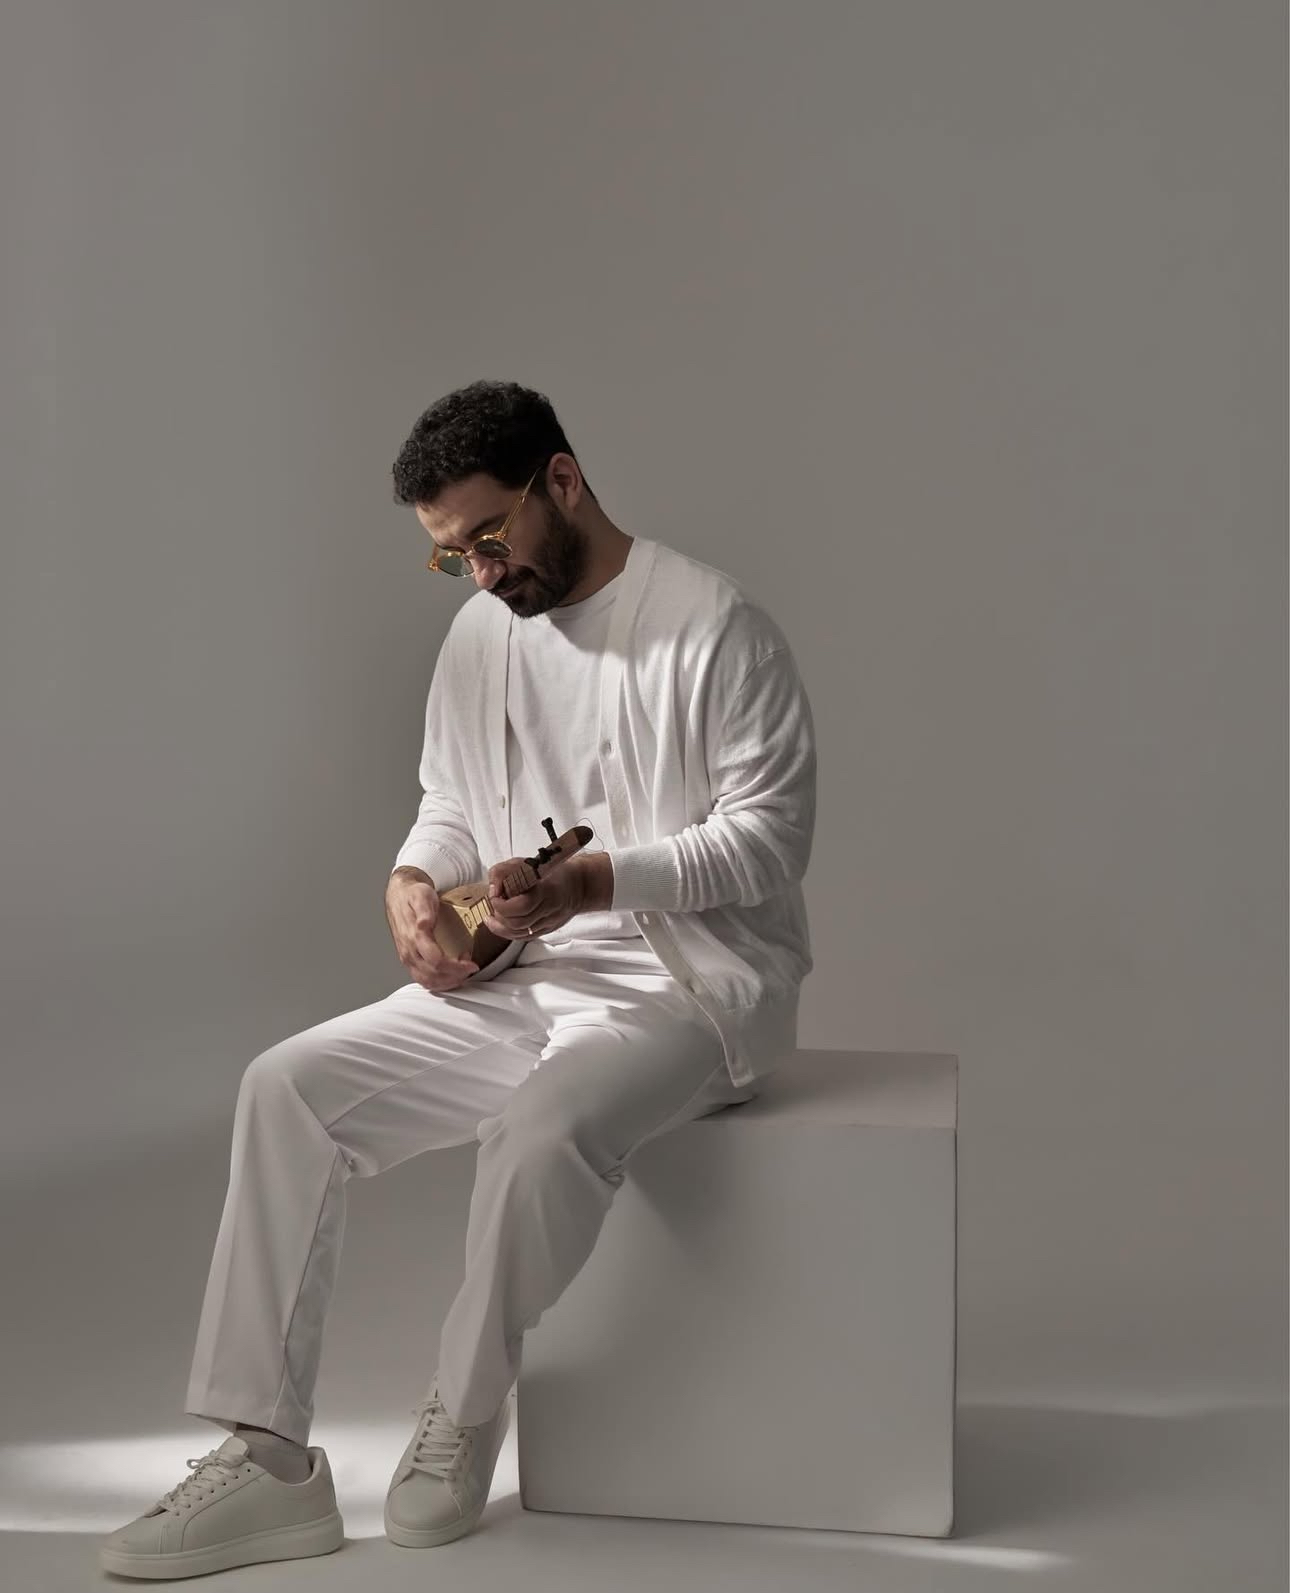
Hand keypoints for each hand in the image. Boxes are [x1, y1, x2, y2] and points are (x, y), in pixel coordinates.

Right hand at [384, 872, 478, 992]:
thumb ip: (424, 910)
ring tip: (462, 971)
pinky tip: (450, 975)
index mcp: (413, 937)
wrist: (399, 895)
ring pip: (427, 982)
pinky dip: (439, 982)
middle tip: (470, 967)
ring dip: (448, 982)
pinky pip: (423, 980)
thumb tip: (425, 923)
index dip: (456, 967)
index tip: (471, 964)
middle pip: (433, 976)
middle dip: (456, 976)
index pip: (436, 961)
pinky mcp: (409, 961)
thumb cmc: (413, 895)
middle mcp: (408, 951)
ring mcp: (407, 958)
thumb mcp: (422, 895)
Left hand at [482, 855, 589, 940]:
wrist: (579, 885)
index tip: (495, 896)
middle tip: (494, 905)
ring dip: (501, 927)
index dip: (502, 904)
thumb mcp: (526, 862)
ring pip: (519, 934)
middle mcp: (549, 909)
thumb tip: (492, 889)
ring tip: (492, 917)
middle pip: (518, 923)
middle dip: (500, 916)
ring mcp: (549, 922)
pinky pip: (525, 937)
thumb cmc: (552, 871)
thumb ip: (504, 871)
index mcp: (546, 890)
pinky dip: (509, 933)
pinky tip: (501, 924)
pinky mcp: (547, 930)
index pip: (522, 906)